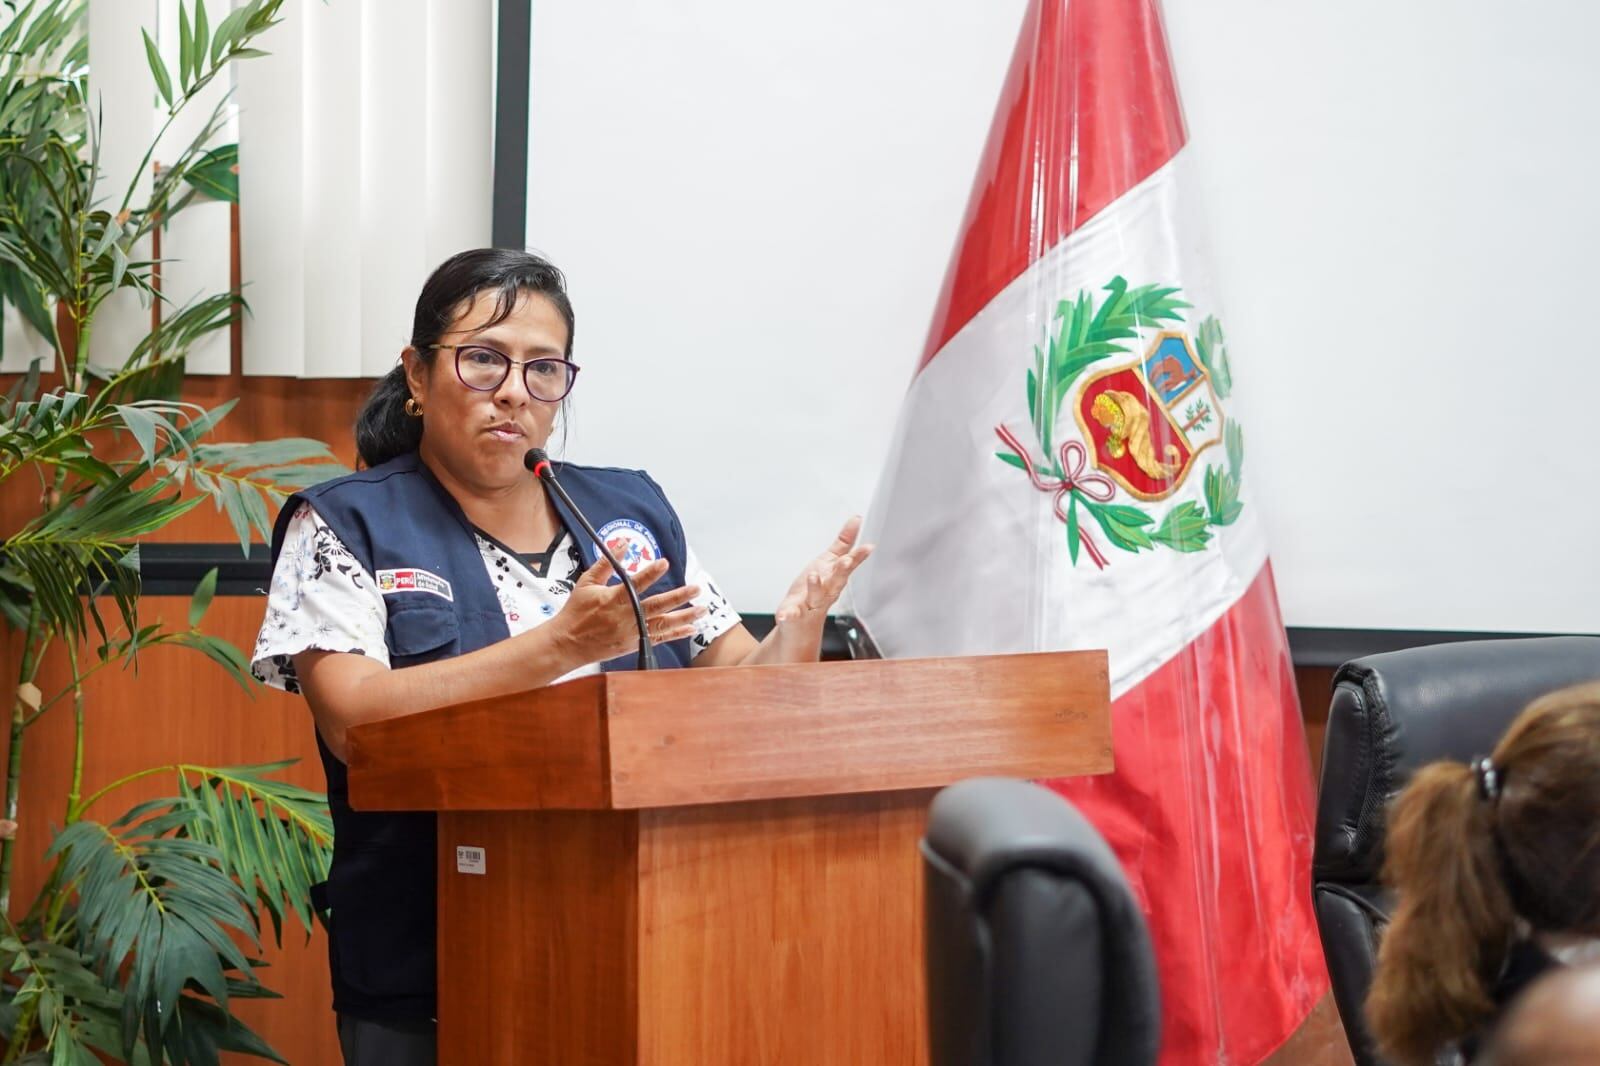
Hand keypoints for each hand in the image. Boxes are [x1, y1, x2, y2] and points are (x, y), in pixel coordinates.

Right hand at [544, 556, 704, 665]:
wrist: (567, 643)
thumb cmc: (576, 612)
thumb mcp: (586, 582)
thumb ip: (606, 563)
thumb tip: (620, 544)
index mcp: (612, 599)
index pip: (635, 583)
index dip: (650, 573)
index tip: (664, 562)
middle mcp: (625, 617)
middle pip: (656, 606)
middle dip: (679, 597)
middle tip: (696, 588)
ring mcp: (631, 633)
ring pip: (663, 624)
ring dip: (685, 616)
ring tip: (702, 609)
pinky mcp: (634, 644)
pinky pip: (659, 639)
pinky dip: (676, 634)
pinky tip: (691, 628)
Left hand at [774, 516, 873, 626]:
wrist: (801, 624)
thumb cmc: (816, 590)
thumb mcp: (829, 563)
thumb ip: (844, 543)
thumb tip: (856, 520)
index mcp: (834, 578)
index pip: (848, 565)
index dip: (858, 557)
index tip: (868, 547)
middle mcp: (825, 592)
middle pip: (836, 581)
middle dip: (841, 571)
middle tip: (846, 561)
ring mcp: (810, 604)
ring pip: (815, 596)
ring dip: (815, 587)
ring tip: (813, 576)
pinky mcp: (794, 615)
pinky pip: (792, 615)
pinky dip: (789, 615)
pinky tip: (785, 614)